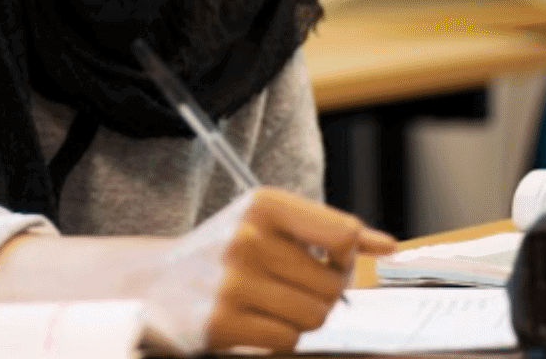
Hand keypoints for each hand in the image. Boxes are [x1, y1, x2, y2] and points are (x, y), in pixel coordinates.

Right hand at [138, 188, 394, 355]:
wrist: (157, 280)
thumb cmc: (225, 250)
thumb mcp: (268, 222)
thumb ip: (328, 230)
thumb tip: (389, 247)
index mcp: (262, 205)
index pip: (344, 235)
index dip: (345, 257)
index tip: (327, 260)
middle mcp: (246, 239)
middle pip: (333, 285)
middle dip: (322, 293)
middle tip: (291, 287)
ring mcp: (231, 283)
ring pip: (313, 316)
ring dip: (301, 317)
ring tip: (270, 303)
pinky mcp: (220, 323)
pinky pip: (286, 340)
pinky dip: (278, 336)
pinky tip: (253, 320)